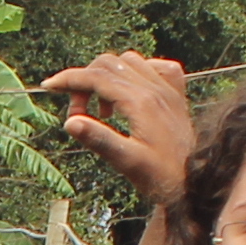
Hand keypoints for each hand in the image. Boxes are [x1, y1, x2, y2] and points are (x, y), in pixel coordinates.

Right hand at [38, 51, 196, 206]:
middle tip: (79, 114)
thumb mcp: (126, 161)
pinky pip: (157, 67)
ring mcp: (167, 90)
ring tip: (103, 110)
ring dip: (108, 77)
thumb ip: (98, 139)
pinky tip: (132, 93)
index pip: (96, 77)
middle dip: (85, 82)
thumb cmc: (161, 177)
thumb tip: (70, 122)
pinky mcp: (176, 96)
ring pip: (129, 62)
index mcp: (140, 102)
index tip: (49, 86)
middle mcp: (155, 88)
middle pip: (109, 64)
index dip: (69, 80)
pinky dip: (138, 72)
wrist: (196, 183)